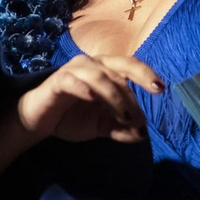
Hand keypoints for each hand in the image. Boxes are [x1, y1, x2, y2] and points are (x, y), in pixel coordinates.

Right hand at [14, 54, 163, 145]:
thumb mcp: (101, 126)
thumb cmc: (71, 117)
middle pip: (118, 70)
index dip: (145, 73)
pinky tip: (92, 98)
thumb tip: (142, 134)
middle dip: (131, 95)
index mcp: (105, 71)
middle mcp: (91, 65)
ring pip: (99, 77)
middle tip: (138, 117)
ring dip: (114, 96)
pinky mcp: (57, 82)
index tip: (160, 89)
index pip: (129, 66)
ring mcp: (73, 71)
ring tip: (122, 117)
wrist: (39, 122)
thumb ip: (121, 128)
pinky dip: (83, 88)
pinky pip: (71, 80)